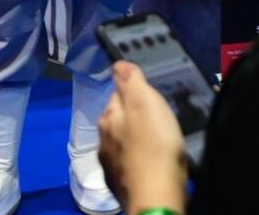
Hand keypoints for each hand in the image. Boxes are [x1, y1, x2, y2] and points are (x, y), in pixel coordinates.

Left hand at [99, 62, 187, 214]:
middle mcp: (102, 141)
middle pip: (118, 122)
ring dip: (135, 142)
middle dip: (133, 119)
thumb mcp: (145, 101)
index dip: (134, 93)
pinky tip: (151, 166)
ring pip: (122, 145)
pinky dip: (138, 163)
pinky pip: (129, 167)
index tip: (150, 97)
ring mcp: (110, 166)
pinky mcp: (120, 186)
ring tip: (156, 144)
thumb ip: (130, 80)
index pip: (116, 95)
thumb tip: (116, 63)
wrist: (156, 195)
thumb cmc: (154, 144)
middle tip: (156, 121)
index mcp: (107, 118)